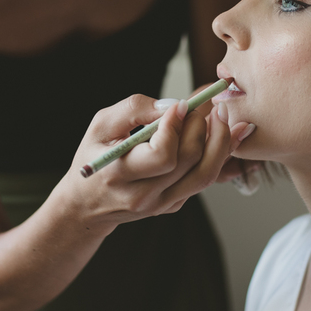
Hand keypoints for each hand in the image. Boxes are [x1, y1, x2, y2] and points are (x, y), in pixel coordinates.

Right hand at [54, 94, 252, 228]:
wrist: (87, 203)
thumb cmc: (94, 156)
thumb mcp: (100, 125)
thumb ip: (134, 109)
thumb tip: (172, 105)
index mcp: (119, 173)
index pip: (162, 155)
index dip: (176, 126)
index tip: (180, 105)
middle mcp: (142, 195)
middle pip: (189, 161)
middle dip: (201, 127)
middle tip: (201, 107)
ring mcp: (160, 204)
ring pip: (205, 174)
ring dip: (219, 142)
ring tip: (220, 118)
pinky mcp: (173, 205)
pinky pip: (203, 180)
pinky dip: (217, 156)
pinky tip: (222, 135)